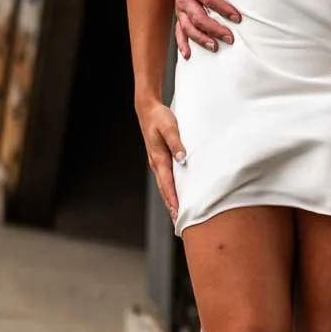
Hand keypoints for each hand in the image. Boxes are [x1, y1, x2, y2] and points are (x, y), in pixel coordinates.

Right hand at [136, 97, 185, 219]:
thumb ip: (176, 143)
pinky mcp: (159, 159)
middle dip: (171, 205)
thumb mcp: (169, 127)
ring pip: (164, 185)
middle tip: (178, 221)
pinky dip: (169, 189)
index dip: (173, 198)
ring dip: (170, 199)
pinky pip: (165, 178)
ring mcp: (157, 162)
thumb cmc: (159, 118)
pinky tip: (175, 194)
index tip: (177, 211)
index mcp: (158, 158)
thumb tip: (182, 158)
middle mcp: (156, 163)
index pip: (167, 183)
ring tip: (176, 214)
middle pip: (164, 189)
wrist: (148, 110)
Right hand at [174, 0, 241, 57]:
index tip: (237, 17)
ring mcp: (180, 8)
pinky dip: (182, 43)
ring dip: (201, 39)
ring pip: (188, 27)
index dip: (223, 9)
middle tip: (230, 37)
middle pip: (198, 17)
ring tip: (215, 47)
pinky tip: (188, 55)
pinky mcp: (181, 14)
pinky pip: (179, 30)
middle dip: (214, 29)